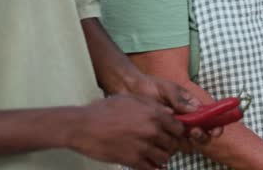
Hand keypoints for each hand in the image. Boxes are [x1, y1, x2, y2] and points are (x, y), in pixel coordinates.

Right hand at [66, 94, 184, 169]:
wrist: (83, 126)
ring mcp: (143, 147)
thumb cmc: (105, 110)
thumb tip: (170, 113)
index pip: (179, 128)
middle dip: (169, 145)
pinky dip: (152, 167)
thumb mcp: (131, 100)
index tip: (172, 134)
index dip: (177, 132)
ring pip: (164, 158)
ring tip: (154, 154)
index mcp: (154, 114)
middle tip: (162, 145)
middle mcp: (152, 131)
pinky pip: (151, 168)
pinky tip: (147, 164)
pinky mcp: (132, 160)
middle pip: (173, 144)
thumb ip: (153, 106)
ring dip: (161, 157)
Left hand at [121, 73, 218, 149]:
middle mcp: (187, 119)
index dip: (217, 125)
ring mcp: (175, 128)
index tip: (216, 130)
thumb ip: (180, 100)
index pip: (211, 117)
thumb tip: (196, 111)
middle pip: (203, 134)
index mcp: (192, 106)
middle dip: (203, 136)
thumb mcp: (168, 89)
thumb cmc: (150, 86)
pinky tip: (167, 139)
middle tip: (194, 131)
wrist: (129, 92)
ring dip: (190, 142)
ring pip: (189, 142)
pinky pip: (173, 145)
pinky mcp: (163, 136)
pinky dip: (173, 145)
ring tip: (181, 134)